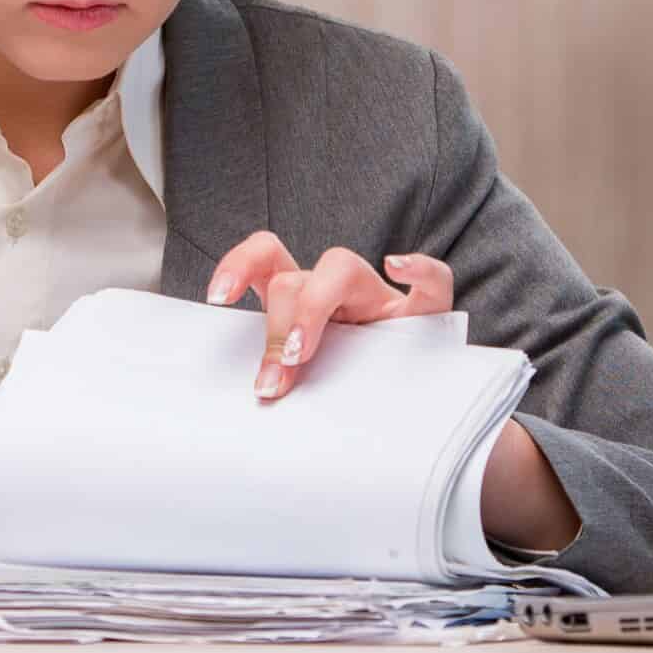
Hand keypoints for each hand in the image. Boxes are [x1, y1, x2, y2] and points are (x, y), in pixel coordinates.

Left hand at [203, 232, 453, 400]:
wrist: (404, 397)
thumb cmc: (345, 380)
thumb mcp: (309, 373)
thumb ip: (283, 369)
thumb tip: (260, 393)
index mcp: (302, 296)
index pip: (266, 256)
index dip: (239, 265)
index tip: (217, 298)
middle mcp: (335, 289)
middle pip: (295, 278)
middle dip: (277, 326)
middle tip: (273, 379)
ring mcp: (377, 298)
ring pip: (343, 267)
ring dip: (313, 308)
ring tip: (302, 352)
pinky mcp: (423, 316)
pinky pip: (434, 280)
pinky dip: (419, 271)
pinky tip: (400, 269)